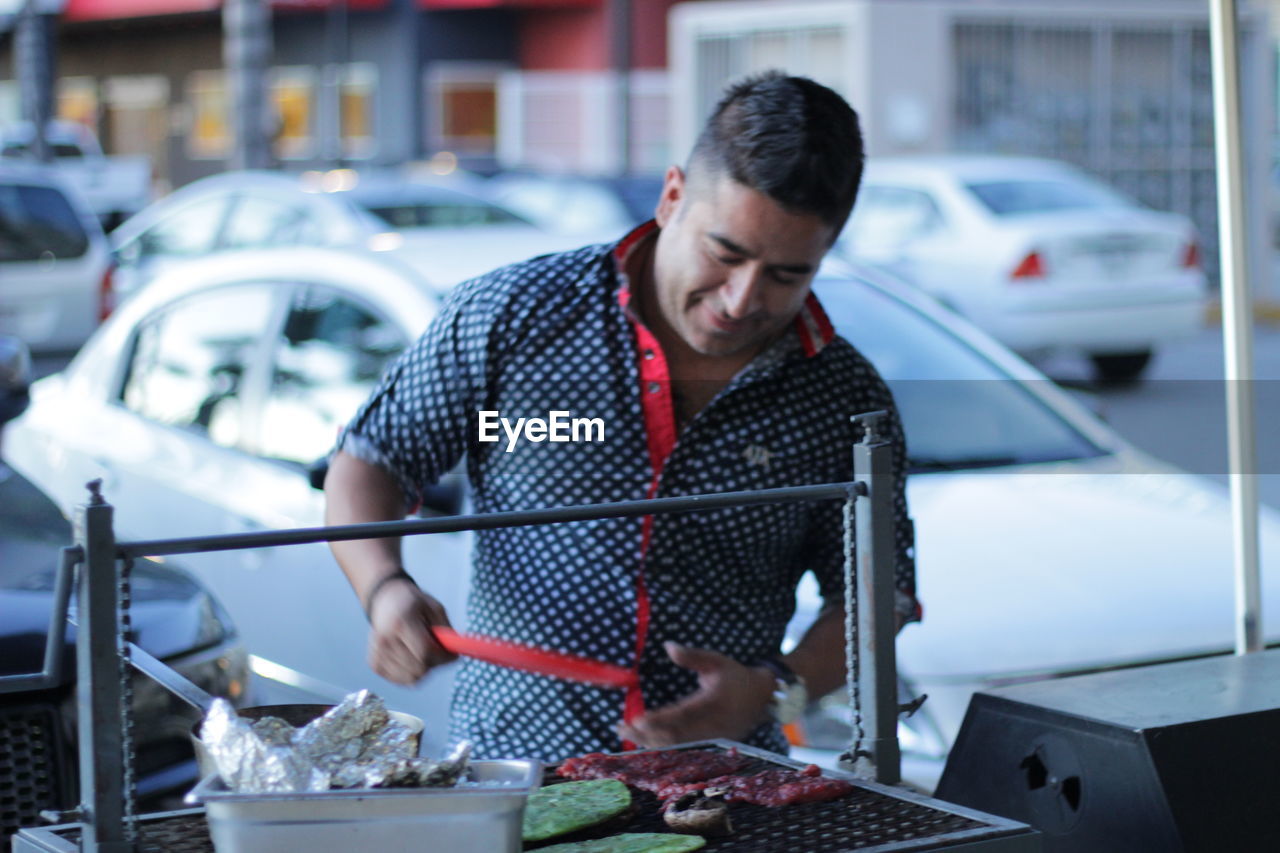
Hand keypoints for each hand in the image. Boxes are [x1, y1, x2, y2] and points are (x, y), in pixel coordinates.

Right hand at [366, 580, 457, 684]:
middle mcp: (385, 640)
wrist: (386, 601)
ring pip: (411, 678)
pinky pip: (401, 681)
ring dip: (424, 669)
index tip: (454, 655)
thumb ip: (447, 632)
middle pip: (418, 669)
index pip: (424, 653)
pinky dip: (412, 673)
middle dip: (435, 664)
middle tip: (439, 652)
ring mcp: (377, 654)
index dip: (443, 657)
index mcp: (400, 623)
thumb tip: (455, 654)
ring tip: (424, 652)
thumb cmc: (413, 604)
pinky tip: (412, 658)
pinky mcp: (374, 664)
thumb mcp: (435, 609)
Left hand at [616, 641, 774, 746]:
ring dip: (649, 740)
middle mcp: (712, 725)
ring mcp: (711, 737)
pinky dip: (660, 744)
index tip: (638, 720)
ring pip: (676, 744)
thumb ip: (692, 656)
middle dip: (646, 734)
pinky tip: (643, 739)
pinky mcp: (709, 743)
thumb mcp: (717, 661)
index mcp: (713, 703)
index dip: (660, 720)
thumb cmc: (736, 676)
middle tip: (621, 728)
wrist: (763, 698)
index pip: (683, 714)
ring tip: (625, 733)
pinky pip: (681, 746)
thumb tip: (668, 646)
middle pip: (675, 734)